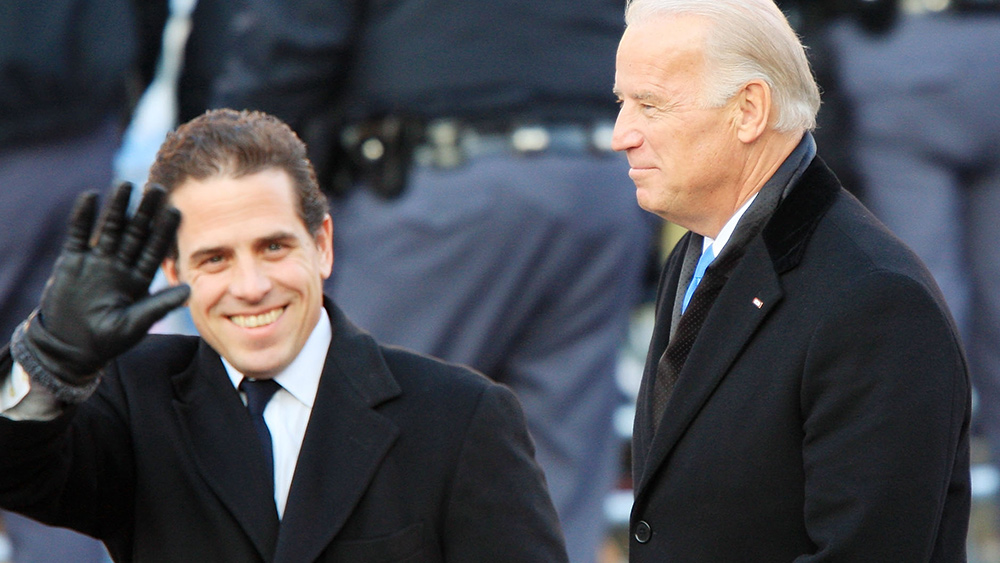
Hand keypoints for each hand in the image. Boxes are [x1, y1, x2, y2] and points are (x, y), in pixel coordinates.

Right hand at [11, 183, 189, 399]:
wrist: (69, 347)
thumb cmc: (106, 340)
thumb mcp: (135, 323)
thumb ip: (159, 305)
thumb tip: (189, 290)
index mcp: (139, 279)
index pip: (156, 249)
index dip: (165, 231)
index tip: (177, 211)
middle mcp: (120, 265)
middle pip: (136, 233)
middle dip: (146, 212)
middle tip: (157, 188)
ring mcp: (97, 262)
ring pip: (110, 229)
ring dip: (117, 207)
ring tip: (126, 185)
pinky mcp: (72, 261)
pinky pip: (79, 235)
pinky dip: (83, 216)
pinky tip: (91, 196)